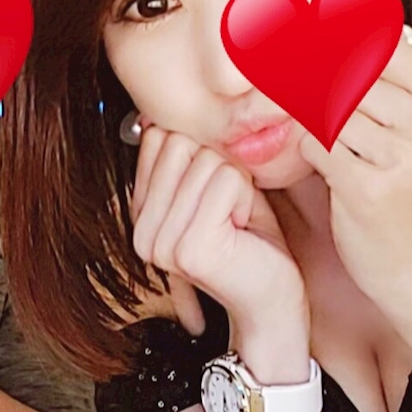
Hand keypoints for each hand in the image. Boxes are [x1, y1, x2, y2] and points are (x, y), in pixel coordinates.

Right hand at [131, 127, 308, 348]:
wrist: (272, 301)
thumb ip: (189, 153)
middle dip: (221, 166)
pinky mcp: (187, 249)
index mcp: (140, 213)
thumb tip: (164, 110)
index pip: (159, 137)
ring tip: (238, 223)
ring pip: (208, 160)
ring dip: (238, 186)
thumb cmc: (253, 241)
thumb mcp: (215, 186)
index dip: (203, 152)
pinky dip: (247, 199)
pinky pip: (226, 181)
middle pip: (181, 142)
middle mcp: (140, 230)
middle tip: (231, 211)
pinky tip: (244, 231)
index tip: (218, 194)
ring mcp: (160, 243)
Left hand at [299, 33, 411, 311]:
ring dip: (314, 117)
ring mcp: (407, 162)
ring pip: (333, 108)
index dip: (347, 42)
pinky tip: (322, 162)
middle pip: (358, 76)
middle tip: (292, 77)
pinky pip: (317, 144)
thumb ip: (402, 89)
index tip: (314, 37)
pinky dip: (309, 148)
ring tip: (318, 131)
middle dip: (321, 78)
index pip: (393, 51)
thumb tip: (370, 28)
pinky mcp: (369, 189)